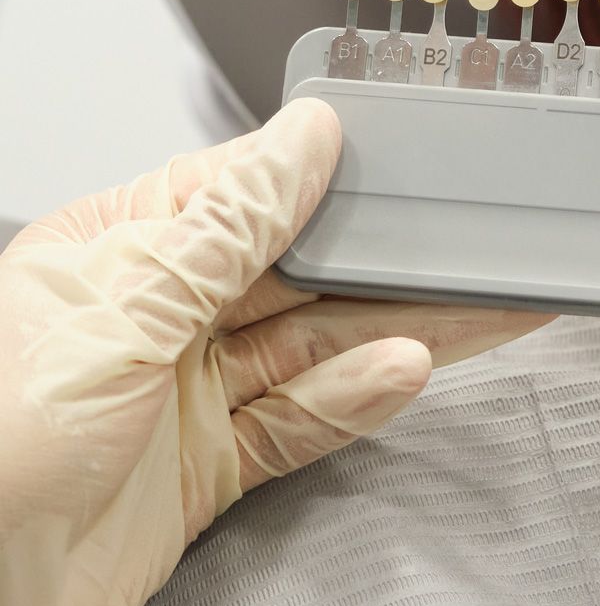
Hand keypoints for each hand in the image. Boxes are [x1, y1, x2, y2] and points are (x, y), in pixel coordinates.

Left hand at [0, 98, 553, 605]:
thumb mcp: (120, 318)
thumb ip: (225, 231)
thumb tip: (305, 140)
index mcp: (114, 248)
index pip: (238, 189)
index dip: (321, 173)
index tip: (399, 156)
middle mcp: (155, 312)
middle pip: (296, 269)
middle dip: (382, 258)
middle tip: (468, 242)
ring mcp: (187, 390)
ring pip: (315, 343)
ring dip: (395, 328)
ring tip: (477, 306)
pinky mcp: (212, 465)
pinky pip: (302, 418)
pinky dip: (355, 398)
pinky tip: (404, 373)